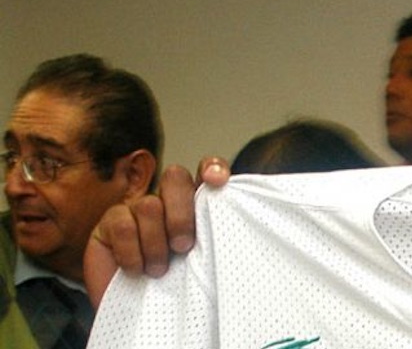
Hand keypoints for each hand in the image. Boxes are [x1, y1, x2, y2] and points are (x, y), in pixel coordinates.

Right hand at [84, 157, 229, 306]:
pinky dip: (132, 252)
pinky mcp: (110, 222)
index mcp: (196, 204)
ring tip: (159, 271)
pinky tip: (136, 270)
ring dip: (156, 243)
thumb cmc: (177, 288)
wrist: (138, 315)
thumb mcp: (201, 262)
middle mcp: (166, 200)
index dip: (213, 167)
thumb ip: (213, 236)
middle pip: (175, 178)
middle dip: (181, 214)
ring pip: (149, 205)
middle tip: (183, 247)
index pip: (206, 169)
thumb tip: (230, 224)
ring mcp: (136, 208)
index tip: (218, 181)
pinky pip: (123, 225)